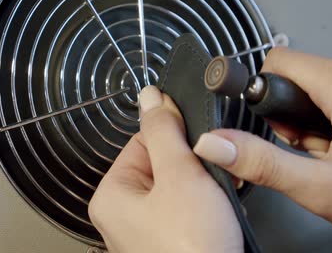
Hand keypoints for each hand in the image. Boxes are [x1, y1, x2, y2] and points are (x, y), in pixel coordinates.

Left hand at [89, 86, 242, 252]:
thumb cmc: (191, 249)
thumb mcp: (180, 176)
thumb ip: (165, 131)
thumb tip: (151, 95)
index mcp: (113, 194)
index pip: (143, 140)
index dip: (176, 137)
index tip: (199, 141)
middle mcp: (125, 213)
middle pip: (164, 163)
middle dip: (195, 165)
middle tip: (211, 177)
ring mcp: (148, 229)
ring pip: (180, 186)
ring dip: (204, 185)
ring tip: (217, 200)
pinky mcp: (171, 240)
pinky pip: (188, 209)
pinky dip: (206, 206)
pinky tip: (218, 214)